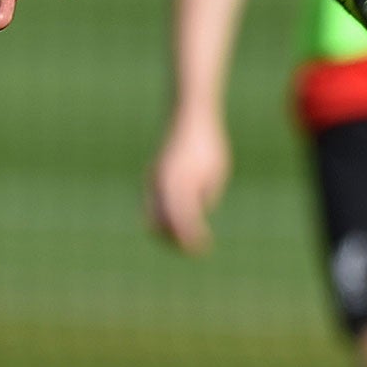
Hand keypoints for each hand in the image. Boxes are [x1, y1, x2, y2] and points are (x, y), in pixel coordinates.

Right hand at [146, 117, 230, 254]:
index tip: (203, 248)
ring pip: (152, 217)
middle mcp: (162, 185)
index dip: (192, 240)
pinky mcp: (151, 177)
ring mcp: (153, 181)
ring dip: (166, 232)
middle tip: (193, 248)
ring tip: (186, 239)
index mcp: (180, 185)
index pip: (184, 223)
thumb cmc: (208, 145)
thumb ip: (204, 197)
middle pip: (162, 226)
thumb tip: (194, 216)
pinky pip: (151, 206)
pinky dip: (161, 218)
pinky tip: (178, 221)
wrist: (188, 118)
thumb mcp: (215, 173)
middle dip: (175, 242)